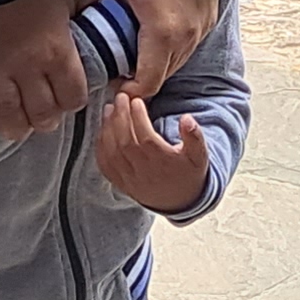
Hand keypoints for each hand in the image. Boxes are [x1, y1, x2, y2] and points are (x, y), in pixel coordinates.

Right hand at [0, 0, 91, 142]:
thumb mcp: (66, 6)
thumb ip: (69, 35)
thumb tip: (73, 50)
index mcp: (58, 52)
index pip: (72, 97)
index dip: (72, 102)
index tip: (69, 98)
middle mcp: (30, 68)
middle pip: (42, 113)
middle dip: (46, 120)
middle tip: (44, 116)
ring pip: (9, 114)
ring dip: (17, 127)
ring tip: (19, 129)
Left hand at [85, 0, 226, 94]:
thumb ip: (86, 1)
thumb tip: (68, 24)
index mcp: (162, 33)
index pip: (146, 85)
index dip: (126, 92)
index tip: (112, 84)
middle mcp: (186, 39)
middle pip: (160, 78)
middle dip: (138, 79)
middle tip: (117, 68)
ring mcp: (200, 32)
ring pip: (174, 66)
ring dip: (154, 65)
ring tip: (133, 51)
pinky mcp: (207, 23)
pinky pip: (186, 49)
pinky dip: (169, 51)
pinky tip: (153, 34)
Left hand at [93, 92, 211, 214]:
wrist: (179, 202)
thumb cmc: (188, 174)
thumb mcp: (199, 156)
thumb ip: (195, 136)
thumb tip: (187, 118)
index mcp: (163, 164)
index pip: (146, 138)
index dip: (139, 118)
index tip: (136, 100)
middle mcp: (144, 172)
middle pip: (125, 143)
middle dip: (120, 117)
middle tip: (120, 98)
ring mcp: (130, 179)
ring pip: (113, 153)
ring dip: (108, 128)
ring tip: (109, 109)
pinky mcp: (120, 182)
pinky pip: (105, 165)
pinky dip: (100, 146)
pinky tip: (102, 130)